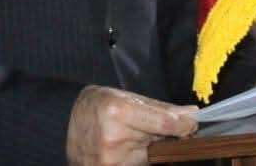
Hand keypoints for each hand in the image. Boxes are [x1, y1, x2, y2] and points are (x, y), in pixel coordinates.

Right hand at [66, 84, 197, 165]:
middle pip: (157, 143)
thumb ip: (160, 108)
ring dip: (146, 151)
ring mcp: (109, 162)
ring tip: (129, 138)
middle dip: (161, 138)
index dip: (183, 125)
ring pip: (147, 160)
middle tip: (147, 129)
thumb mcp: (127, 97)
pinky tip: (125, 150)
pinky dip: (136, 160)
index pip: (163, 124)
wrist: (63, 123)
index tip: (192, 124)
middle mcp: (113, 139)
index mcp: (118, 112)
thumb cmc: (98, 105)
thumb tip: (191, 114)